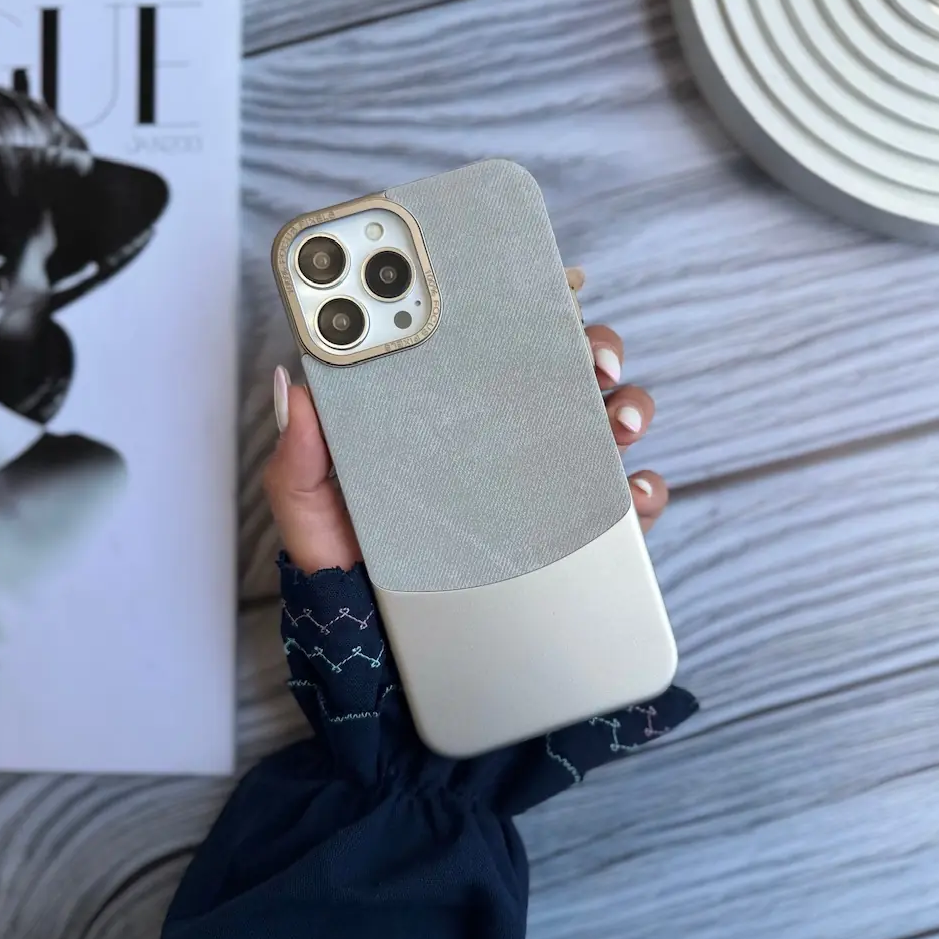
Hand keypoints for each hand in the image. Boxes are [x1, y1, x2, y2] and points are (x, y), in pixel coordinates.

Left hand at [263, 270, 668, 573]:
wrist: (382, 652)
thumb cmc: (349, 567)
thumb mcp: (310, 510)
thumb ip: (300, 456)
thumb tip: (295, 387)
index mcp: (447, 415)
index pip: (492, 345)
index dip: (525, 306)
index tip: (546, 286)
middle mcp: (504, 439)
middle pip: (566, 368)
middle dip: (594, 346)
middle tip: (590, 359)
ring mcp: (545, 486)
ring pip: (608, 421)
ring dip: (629, 405)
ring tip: (618, 421)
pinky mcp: (574, 540)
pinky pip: (626, 507)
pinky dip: (643, 491)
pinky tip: (633, 490)